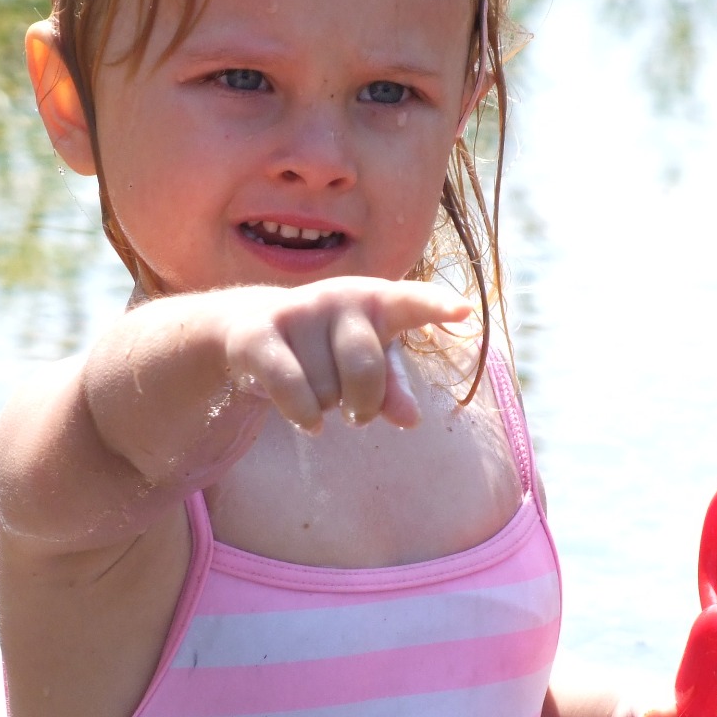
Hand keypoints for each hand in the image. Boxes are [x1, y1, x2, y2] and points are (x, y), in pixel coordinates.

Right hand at [221, 278, 469, 431]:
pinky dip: (304, 416)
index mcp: (376, 299)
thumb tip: (411, 420)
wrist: (251, 329)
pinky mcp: (259, 333)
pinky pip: (292, 391)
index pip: (412, 301)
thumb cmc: (327, 349)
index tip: (465, 311)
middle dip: (362, 403)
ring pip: (326, 391)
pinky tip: (307, 421)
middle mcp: (339, 296)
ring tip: (314, 389)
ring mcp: (297, 311)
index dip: (437, 307)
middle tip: (355, 409)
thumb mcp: (367, 365)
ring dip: (324, 407)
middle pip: (365, 369)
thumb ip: (393, 389)